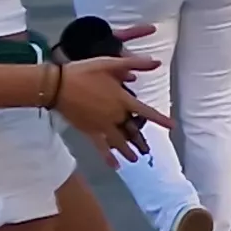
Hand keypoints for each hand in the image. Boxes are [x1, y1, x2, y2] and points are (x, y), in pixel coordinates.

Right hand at [51, 54, 168, 157]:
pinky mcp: (89, 131)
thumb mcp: (111, 63)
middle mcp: (115, 116)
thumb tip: (156, 63)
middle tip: (148, 150)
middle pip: (132, 131)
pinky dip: (108, 157)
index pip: (146, 112)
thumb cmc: (84, 72)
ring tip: (137, 160)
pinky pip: (101, 147)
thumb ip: (135, 64)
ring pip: (120, 141)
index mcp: (122, 100)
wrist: (58, 86)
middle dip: (141, 141)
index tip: (172, 126)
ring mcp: (102, 125)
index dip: (160, 119)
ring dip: (129, 151)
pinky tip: (115, 166)